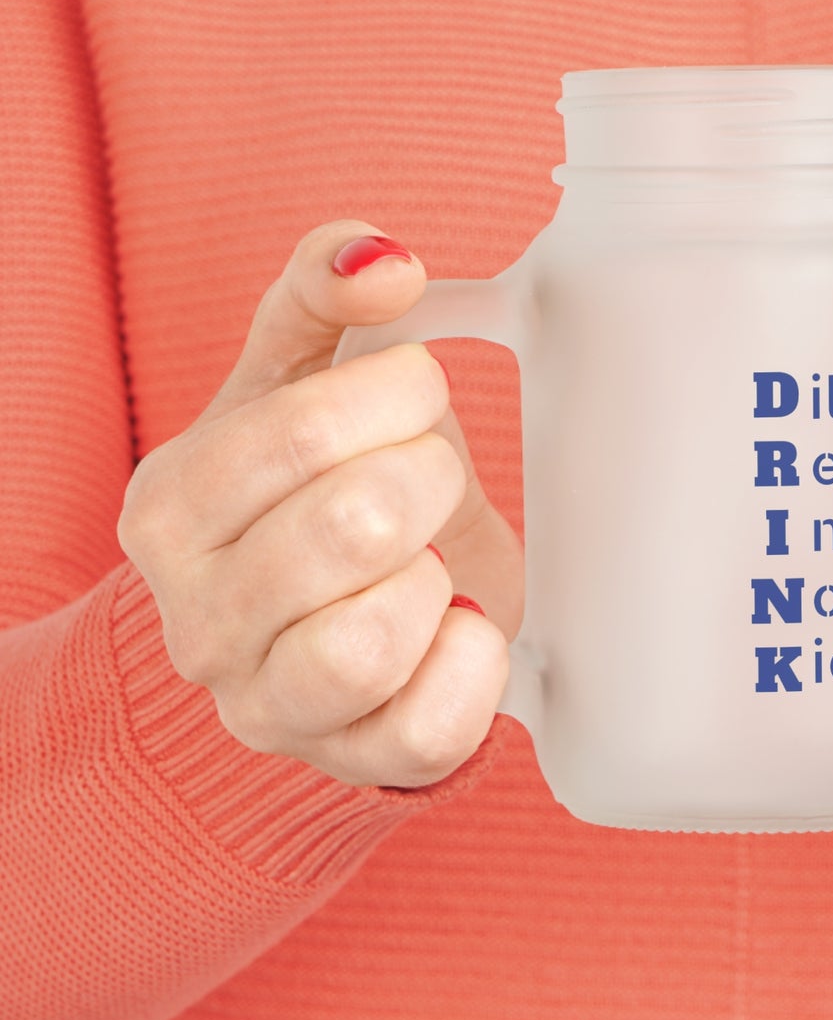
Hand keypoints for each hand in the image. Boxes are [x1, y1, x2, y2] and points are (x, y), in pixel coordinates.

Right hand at [116, 221, 522, 788]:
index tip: (416, 394)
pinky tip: (458, 622)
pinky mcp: (351, 761)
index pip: (303, 431)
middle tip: (429, 477)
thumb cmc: (315, 482)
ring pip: (372, 640)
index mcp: (172, 505)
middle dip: (429, 478)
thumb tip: (382, 258)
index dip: (398, 395)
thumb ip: (323, 290)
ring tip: (429, 557)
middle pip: (354, 525)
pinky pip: (429, 728)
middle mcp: (197, 618)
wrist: (326, 612)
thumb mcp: (301, 373)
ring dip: (437, 576)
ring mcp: (267, 705)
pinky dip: (473, 662)